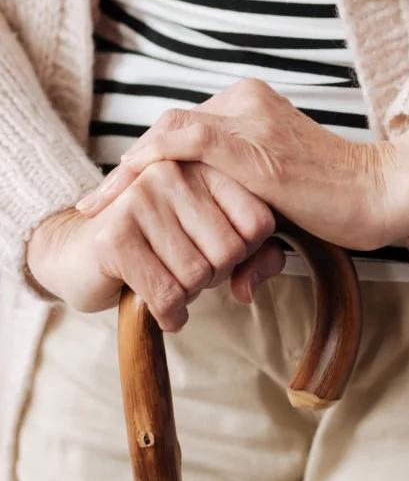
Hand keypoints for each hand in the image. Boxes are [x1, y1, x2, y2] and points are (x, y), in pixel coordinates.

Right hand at [28, 162, 282, 329]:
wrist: (78, 252)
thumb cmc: (159, 247)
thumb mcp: (216, 244)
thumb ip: (257, 258)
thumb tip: (249, 288)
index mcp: (206, 165)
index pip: (259, 223)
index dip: (245, 254)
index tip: (215, 252)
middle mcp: (174, 172)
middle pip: (230, 251)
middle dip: (214, 276)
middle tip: (188, 273)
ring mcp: (141, 199)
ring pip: (198, 274)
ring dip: (189, 295)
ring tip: (169, 280)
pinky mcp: (115, 235)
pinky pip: (167, 294)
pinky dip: (170, 314)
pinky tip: (164, 311)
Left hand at [76, 79, 408, 249]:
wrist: (383, 194)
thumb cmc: (342, 203)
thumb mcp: (280, 201)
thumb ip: (247, 216)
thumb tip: (235, 280)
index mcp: (252, 103)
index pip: (181, 128)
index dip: (144, 163)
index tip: (117, 198)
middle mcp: (246, 100)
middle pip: (168, 130)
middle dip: (129, 171)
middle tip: (97, 207)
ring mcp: (249, 119)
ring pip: (167, 134)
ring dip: (127, 174)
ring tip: (95, 207)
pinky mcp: (252, 145)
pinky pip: (182, 141)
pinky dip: (145, 165)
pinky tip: (119, 194)